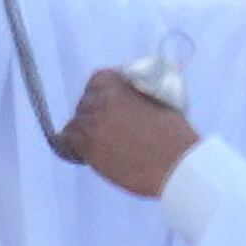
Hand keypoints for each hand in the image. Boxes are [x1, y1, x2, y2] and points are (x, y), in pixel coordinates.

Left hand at [58, 67, 199, 200]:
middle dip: (94, 112)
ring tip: (98, 141)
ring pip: (76, 122)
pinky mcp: (89, 147)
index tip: (107, 101)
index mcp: (119, 86)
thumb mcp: (159, 100)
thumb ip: (136, 94)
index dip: (102, 91)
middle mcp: (102, 102)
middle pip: (86, 102)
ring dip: (85, 130)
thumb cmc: (175, 136)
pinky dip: (74, 145)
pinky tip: (84, 151)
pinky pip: (69, 141)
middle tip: (105, 126)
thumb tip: (127, 94)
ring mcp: (93, 124)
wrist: (176, 165)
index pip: (98, 80)